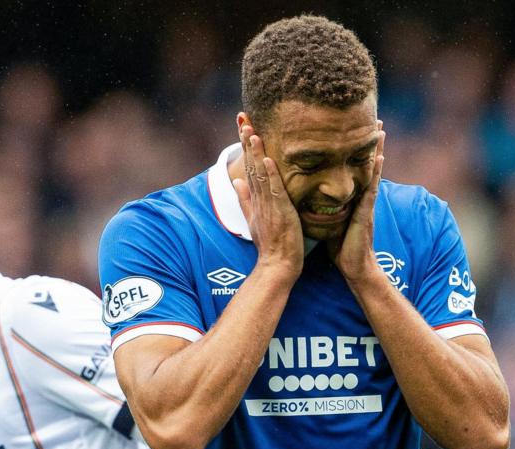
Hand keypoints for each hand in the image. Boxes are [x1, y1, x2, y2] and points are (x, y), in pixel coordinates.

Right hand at [232, 126, 302, 280]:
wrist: (276, 265)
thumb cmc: (270, 243)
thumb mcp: (255, 218)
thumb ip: (246, 198)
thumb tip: (236, 181)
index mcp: (255, 197)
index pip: (248, 164)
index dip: (244, 143)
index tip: (243, 123)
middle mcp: (258, 197)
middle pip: (250, 163)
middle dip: (246, 139)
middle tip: (243, 117)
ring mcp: (266, 204)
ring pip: (259, 172)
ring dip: (255, 151)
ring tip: (251, 130)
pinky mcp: (278, 211)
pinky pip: (272, 189)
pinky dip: (269, 173)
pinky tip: (266, 158)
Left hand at [328, 122, 384, 282]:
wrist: (354, 268)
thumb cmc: (342, 247)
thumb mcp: (331, 221)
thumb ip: (325, 208)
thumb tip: (310, 198)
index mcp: (352, 198)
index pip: (353, 168)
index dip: (355, 149)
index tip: (356, 128)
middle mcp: (361, 197)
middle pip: (365, 164)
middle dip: (370, 142)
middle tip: (375, 119)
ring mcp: (366, 204)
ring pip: (372, 172)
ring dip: (377, 150)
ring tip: (381, 130)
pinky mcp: (365, 213)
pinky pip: (371, 189)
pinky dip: (376, 173)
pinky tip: (379, 158)